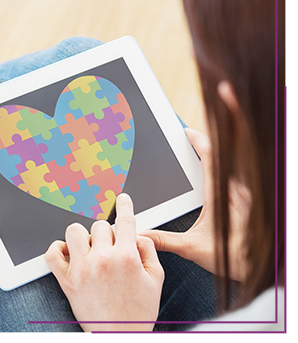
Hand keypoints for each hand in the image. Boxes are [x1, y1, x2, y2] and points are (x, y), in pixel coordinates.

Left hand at [44, 193, 163, 331]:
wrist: (119, 337)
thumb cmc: (137, 312)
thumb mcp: (156, 279)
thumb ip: (148, 250)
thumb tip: (136, 234)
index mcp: (126, 257)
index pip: (125, 220)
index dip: (125, 204)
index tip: (122, 198)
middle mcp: (102, 259)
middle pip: (99, 225)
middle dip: (107, 233)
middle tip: (110, 246)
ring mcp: (82, 269)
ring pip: (74, 231)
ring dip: (83, 236)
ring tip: (89, 248)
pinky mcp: (66, 281)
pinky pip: (52, 254)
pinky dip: (57, 248)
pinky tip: (68, 251)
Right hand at [140, 127, 250, 282]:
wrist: (256, 267)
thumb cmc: (229, 255)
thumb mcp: (192, 248)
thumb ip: (165, 241)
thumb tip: (143, 235)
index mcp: (217, 194)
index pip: (209, 157)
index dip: (198, 140)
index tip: (186, 132)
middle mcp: (231, 190)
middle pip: (219, 158)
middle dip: (203, 147)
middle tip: (187, 143)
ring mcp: (240, 195)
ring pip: (226, 168)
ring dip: (212, 161)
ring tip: (196, 159)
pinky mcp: (244, 202)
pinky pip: (231, 179)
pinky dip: (220, 174)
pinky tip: (211, 184)